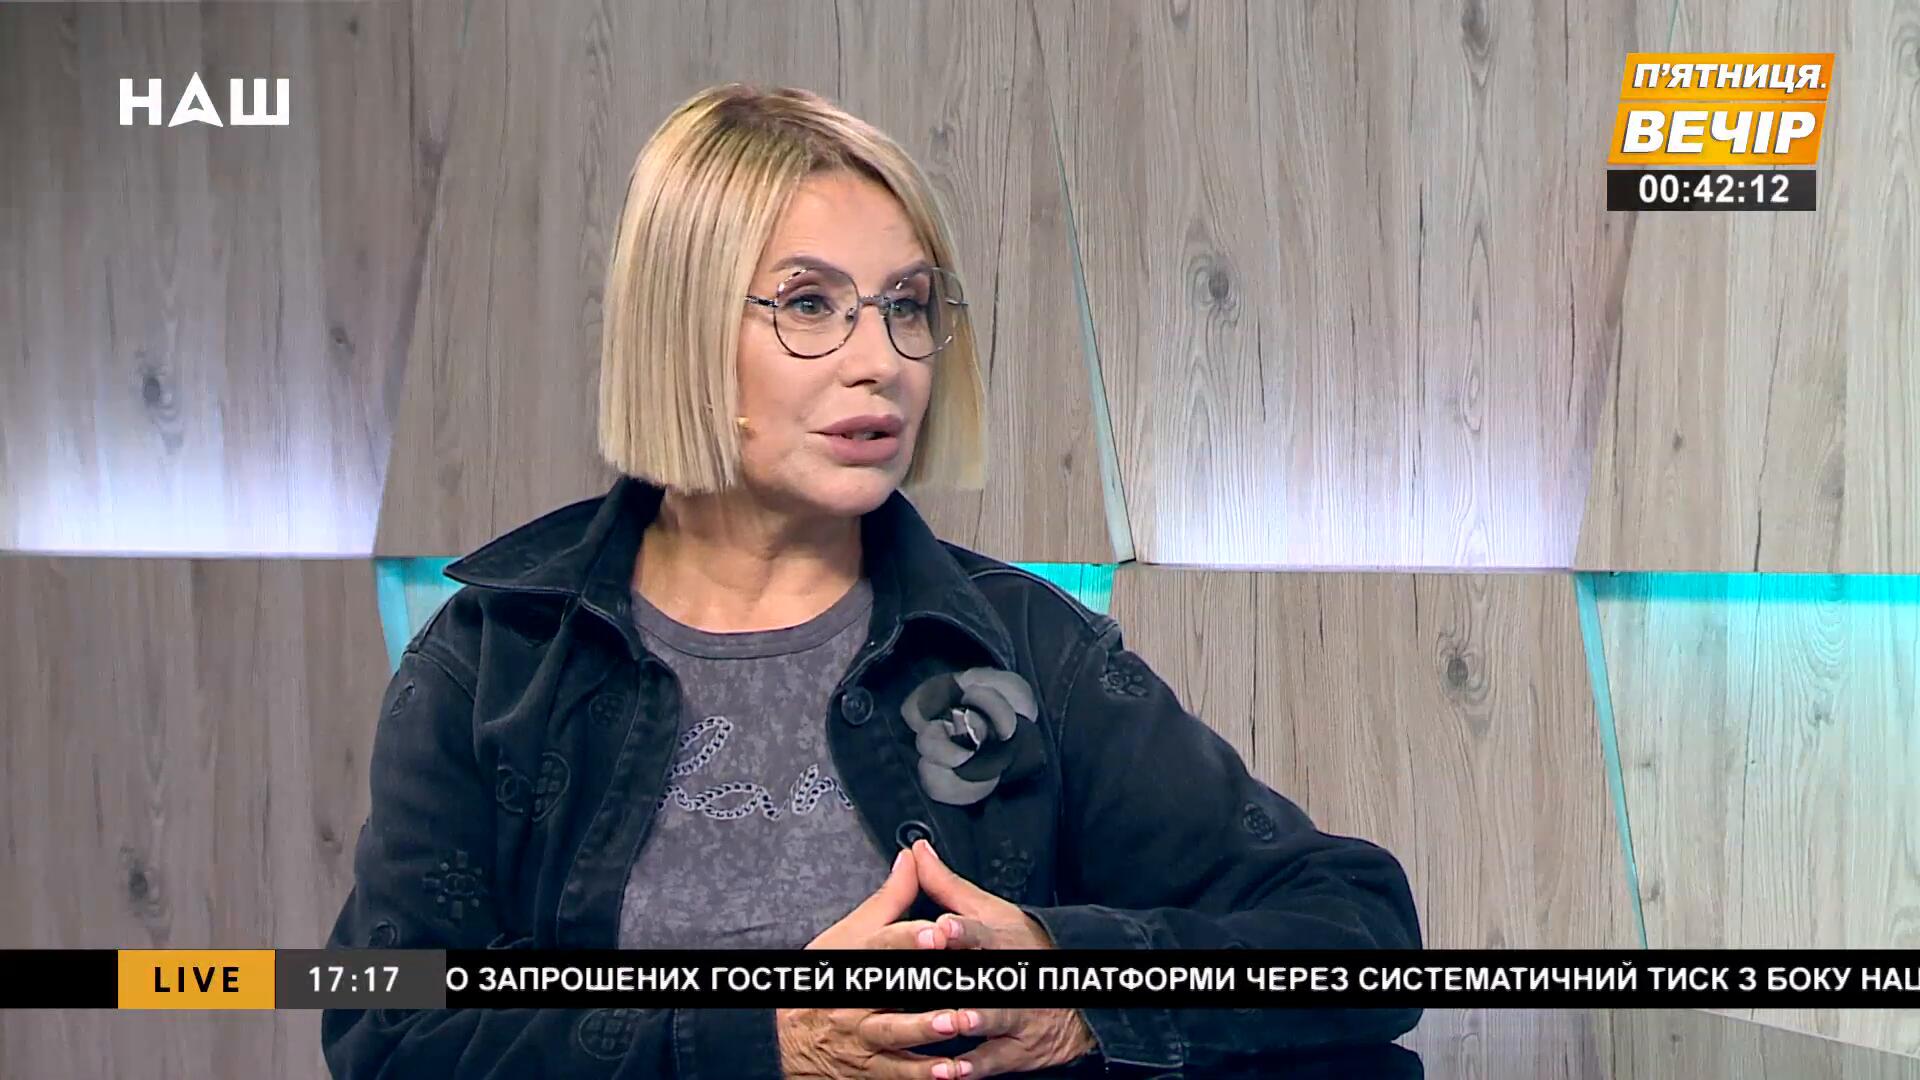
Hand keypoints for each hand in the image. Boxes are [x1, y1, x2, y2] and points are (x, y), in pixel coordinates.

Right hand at [779, 848, 970, 1078]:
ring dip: (925, 1029)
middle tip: (958, 977)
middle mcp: (856, 998)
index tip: (938, 930)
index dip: (910, 937)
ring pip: (894, 1032)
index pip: (881, 944)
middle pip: (888, 988)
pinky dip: (922, 1074)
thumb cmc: (825, 980)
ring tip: (954, 1022)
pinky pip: (898, 1072)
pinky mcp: (871, 1067)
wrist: (791, 1040)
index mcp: (854, 959)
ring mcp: (863, 1036)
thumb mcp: (850, 934)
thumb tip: (913, 859)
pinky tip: (948, 1071)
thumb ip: (890, 899)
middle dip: (922, 981)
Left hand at [909, 839, 1099, 1077]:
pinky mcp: (1017, 1049)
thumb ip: (947, 887)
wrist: (1075, 994)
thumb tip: (916, 852)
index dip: (962, 930)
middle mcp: (1008, 976)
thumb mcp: (991, 912)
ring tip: (953, 1022)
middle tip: (933, 982)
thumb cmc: (1026, 947)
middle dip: (957, 980)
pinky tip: (952, 1072)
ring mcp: (1015, 1014)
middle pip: (982, 977)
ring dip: (973, 1020)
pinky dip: (973, 1067)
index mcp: (998, 940)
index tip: (943, 926)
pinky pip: (994, 1059)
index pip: (980, 931)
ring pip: (993, 1017)